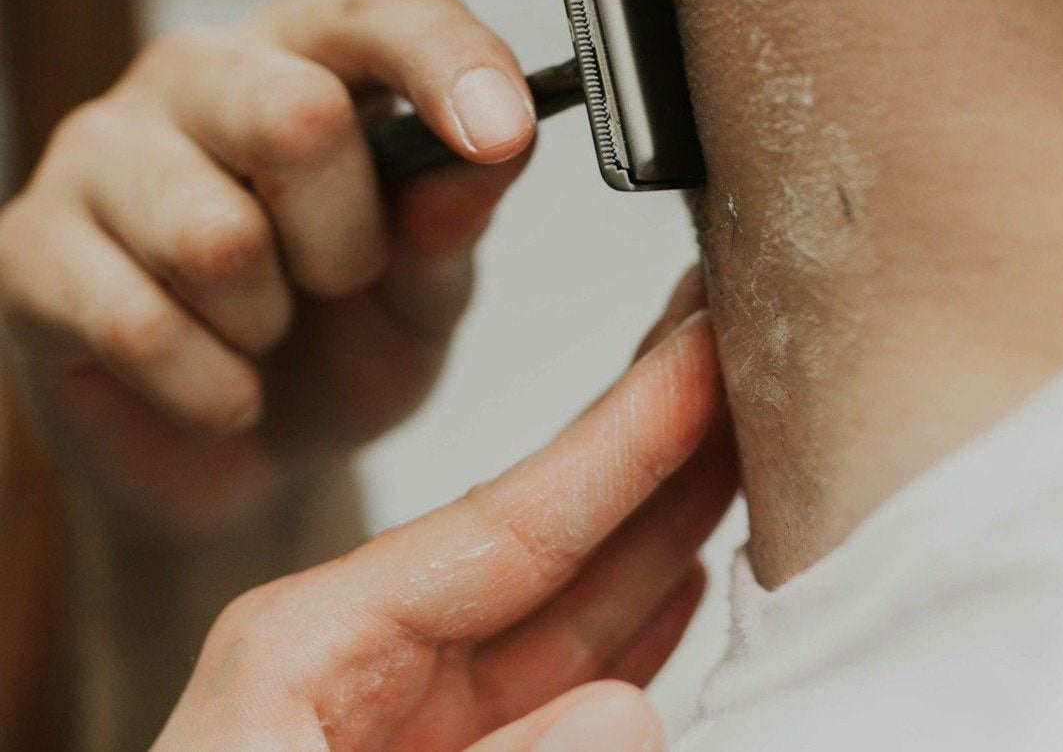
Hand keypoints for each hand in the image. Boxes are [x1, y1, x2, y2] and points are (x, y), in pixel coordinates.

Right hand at [0, 0, 538, 537]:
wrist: (245, 457)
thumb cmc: (347, 342)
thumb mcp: (428, 293)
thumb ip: (455, 220)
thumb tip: (489, 153)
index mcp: (312, 56)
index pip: (385, 9)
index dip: (451, 62)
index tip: (503, 134)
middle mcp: (201, 73)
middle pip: (294, 114)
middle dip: (347, 238)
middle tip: (341, 281)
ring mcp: (101, 150)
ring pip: (215, 236)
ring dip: (268, 319)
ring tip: (262, 327)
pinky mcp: (29, 247)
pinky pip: (138, 326)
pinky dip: (210, 387)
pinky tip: (215, 386)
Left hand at [153, 314, 733, 751]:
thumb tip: (633, 714)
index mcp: (319, 645)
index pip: (509, 518)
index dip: (625, 434)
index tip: (699, 349)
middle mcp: (378, 665)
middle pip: (552, 542)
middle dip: (650, 455)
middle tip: (730, 361)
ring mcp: (422, 727)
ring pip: (575, 612)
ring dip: (665, 535)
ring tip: (742, 453)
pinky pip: (570, 692)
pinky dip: (639, 635)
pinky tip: (691, 581)